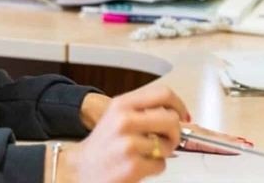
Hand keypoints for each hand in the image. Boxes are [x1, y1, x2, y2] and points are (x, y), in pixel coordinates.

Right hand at [78, 90, 252, 154]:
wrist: (80, 169)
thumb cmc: (102, 144)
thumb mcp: (117, 116)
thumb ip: (144, 109)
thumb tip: (178, 113)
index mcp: (122, 104)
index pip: (163, 94)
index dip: (179, 105)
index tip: (182, 115)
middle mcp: (124, 121)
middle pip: (171, 119)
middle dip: (175, 132)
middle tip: (170, 139)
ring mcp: (129, 144)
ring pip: (169, 145)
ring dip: (163, 152)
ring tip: (146, 154)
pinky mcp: (133, 166)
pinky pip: (161, 164)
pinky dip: (155, 167)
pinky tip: (140, 165)